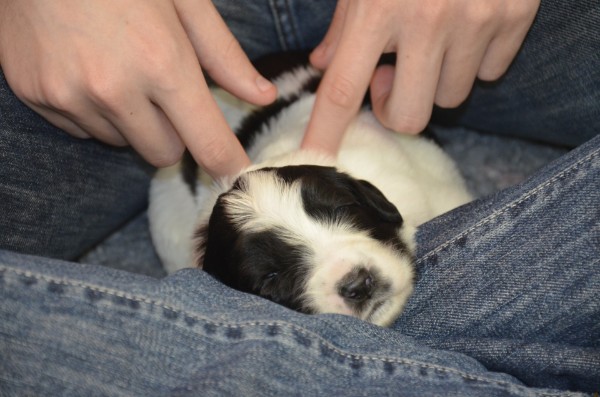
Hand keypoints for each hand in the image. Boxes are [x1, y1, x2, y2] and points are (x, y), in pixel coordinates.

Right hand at [0, 0, 276, 176]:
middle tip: (164, 94)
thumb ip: (223, 55)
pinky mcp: (37, 96)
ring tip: (119, 70)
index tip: (236, 173)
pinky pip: (82, 130)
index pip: (206, 142)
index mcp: (161, 62)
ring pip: (122, 143)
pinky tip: (87, 70)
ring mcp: (70, 95)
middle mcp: (115, 88)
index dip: (227, 163)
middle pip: (164, 154)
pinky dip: (94, 112)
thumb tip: (263, 96)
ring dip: (131, 121)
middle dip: (173, 134)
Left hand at [302, 0, 539, 154]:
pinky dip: (477, 59)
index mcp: (378, 8)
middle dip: (398, 108)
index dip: (325, 131)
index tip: (312, 161)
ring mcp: (475, 20)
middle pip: (409, 117)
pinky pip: (491, 72)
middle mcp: (427, 20)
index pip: (342, 88)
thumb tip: (324, 63)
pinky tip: (470, 23)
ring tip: (436, 38)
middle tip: (394, 76)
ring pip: (452, 97)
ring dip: (438, 79)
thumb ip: (344, 21)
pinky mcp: (513, 17)